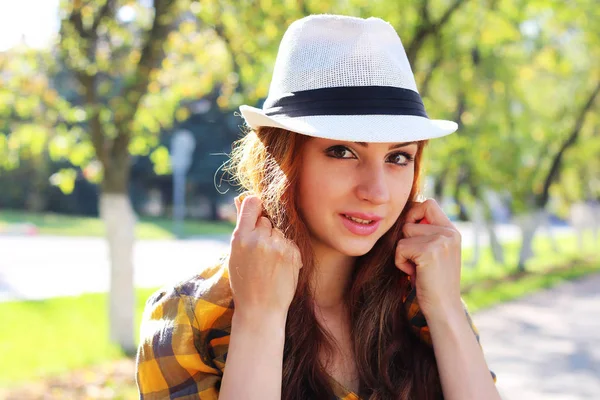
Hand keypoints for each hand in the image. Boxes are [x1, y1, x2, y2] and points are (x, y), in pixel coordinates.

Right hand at [228, 193, 302, 317]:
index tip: (255, 214)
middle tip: (259, 252)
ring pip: (279, 231)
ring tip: (269, 263)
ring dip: (276, 241)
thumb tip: (242, 199)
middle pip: (266, 219)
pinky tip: (279, 267)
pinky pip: (290, 242)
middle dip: (264, 230)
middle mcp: (260, 239)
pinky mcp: (293, 254)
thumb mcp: (235, 254)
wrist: (261, 309)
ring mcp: (278, 247)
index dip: (254, 207)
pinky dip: (286, 251)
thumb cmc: (244, 282)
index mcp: (241, 237)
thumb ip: (242, 227)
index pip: (252, 203)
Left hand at [395, 199, 462, 319]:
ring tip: (417, 268)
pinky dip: (401, 262)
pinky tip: (414, 274)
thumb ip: (425, 233)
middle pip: (410, 220)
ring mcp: (441, 241)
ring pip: (403, 234)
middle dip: (405, 238)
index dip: (413, 214)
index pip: (428, 204)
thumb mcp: (434, 252)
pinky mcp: (429, 252)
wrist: (443, 308)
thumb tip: (403, 212)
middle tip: (416, 258)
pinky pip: (400, 248)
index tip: (410, 233)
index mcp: (452, 231)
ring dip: (402, 253)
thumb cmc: (432, 282)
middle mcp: (450, 232)